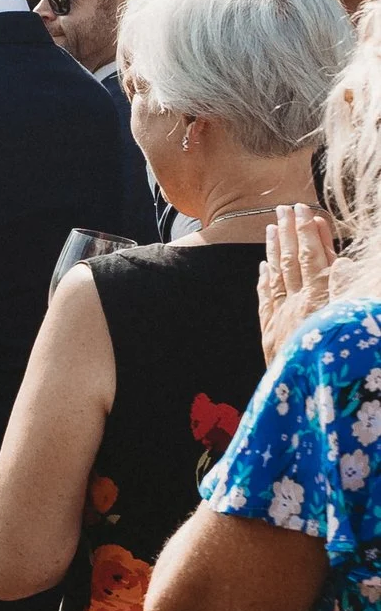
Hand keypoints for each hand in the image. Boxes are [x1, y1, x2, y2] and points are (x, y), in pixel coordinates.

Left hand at [260, 202, 335, 359]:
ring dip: (275, 250)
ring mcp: (282, 320)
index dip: (310, 233)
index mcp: (320, 302)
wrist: (308, 402)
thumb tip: (341, 262)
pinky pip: (266, 303)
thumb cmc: (335, 363)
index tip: (305, 211)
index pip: (315, 259)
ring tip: (272, 227)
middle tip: (285, 208)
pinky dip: (264, 282)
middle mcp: (298, 307)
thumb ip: (345, 292)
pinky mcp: (271, 337)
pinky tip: (262, 267)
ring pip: (276, 278)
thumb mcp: (348, 323)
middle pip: (293, 262)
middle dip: (290, 233)